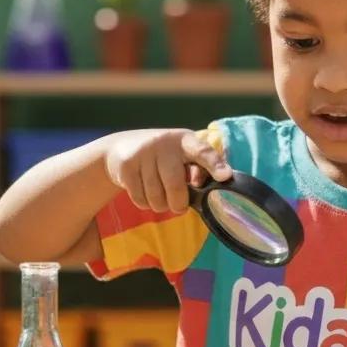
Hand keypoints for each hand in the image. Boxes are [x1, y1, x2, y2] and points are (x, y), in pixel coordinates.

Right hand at [103, 129, 231, 212]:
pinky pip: (141, 200)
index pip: (202, 151)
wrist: (121, 147)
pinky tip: (144, 192)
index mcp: (185, 140)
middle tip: (179, 206)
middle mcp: (164, 144)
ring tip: (160, 196)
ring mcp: (143, 154)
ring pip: (157, 198)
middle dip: (179, 204)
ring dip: (161, 206)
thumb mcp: (181, 156)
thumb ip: (197, 168)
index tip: (225, 176)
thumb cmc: (162, 156)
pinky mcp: (126, 167)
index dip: (214, 164)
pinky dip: (145, 204)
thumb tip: (208, 182)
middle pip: (175, 186)